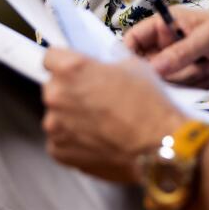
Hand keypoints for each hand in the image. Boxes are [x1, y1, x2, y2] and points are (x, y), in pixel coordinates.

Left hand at [42, 49, 184, 182]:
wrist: (157, 146)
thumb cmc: (148, 108)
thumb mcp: (132, 66)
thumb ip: (105, 65)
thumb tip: (101, 68)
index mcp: (70, 69)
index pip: (51, 57)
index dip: (65, 63)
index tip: (73, 71)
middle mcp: (56, 96)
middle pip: (54, 87)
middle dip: (71, 91)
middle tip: (96, 98)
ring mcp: (55, 126)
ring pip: (57, 115)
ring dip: (72, 117)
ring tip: (101, 122)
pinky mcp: (58, 151)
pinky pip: (61, 139)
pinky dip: (74, 139)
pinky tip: (97, 138)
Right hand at [124, 8, 208, 87]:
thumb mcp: (208, 37)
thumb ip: (180, 53)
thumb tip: (152, 69)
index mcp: (166, 24)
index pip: (134, 39)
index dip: (128, 55)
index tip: (134, 73)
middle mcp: (167, 44)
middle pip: (147, 66)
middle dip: (168, 72)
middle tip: (193, 66)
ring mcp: (178, 63)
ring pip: (165, 81)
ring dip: (188, 77)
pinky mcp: (189, 78)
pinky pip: (180, 89)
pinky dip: (196, 85)